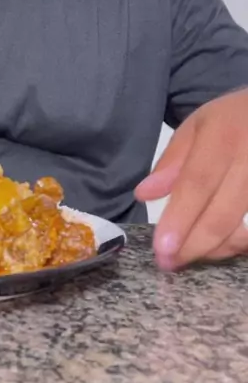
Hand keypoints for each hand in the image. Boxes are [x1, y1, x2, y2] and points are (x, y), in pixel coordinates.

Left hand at [135, 88, 247, 269]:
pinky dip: (236, 243)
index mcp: (223, 135)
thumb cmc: (232, 119)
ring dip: (213, 248)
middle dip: (193, 245)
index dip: (180, 218)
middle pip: (222, 213)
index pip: (198, 183)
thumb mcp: (197, 126)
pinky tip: (219, 247)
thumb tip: (144, 194)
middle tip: (168, 263)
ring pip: (241, 227)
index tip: (162, 247)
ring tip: (187, 255)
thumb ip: (172, 161)